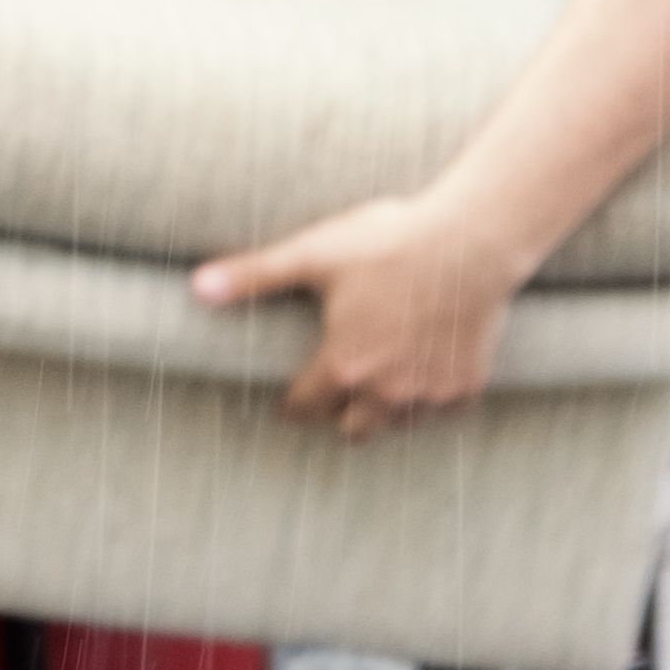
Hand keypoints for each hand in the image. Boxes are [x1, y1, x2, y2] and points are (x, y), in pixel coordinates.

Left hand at [196, 191, 529, 441]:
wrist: (473, 240)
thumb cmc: (390, 241)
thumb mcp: (315, 254)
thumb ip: (255, 276)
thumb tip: (196, 288)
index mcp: (343, 366)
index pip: (304, 408)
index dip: (293, 404)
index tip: (290, 398)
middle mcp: (386, 392)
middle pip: (351, 430)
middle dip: (339, 414)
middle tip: (336, 390)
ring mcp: (430, 394)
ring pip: (397, 424)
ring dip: (384, 410)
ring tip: (379, 382)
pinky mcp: (467, 387)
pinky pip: (441, 412)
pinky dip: (430, 400)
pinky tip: (423, 373)